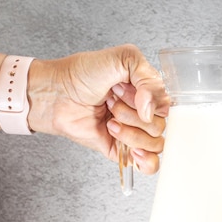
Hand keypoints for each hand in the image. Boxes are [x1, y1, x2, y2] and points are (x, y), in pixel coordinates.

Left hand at [27, 44, 168, 173]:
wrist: (55, 94)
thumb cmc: (82, 73)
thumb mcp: (123, 58)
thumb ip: (148, 77)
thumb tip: (152, 110)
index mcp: (146, 91)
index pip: (166, 105)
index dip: (149, 101)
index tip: (126, 91)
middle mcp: (142, 112)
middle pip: (160, 125)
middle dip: (134, 115)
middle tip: (112, 102)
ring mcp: (133, 132)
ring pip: (155, 144)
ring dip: (132, 134)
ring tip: (111, 121)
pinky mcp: (121, 150)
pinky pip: (148, 164)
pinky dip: (146, 160)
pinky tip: (133, 150)